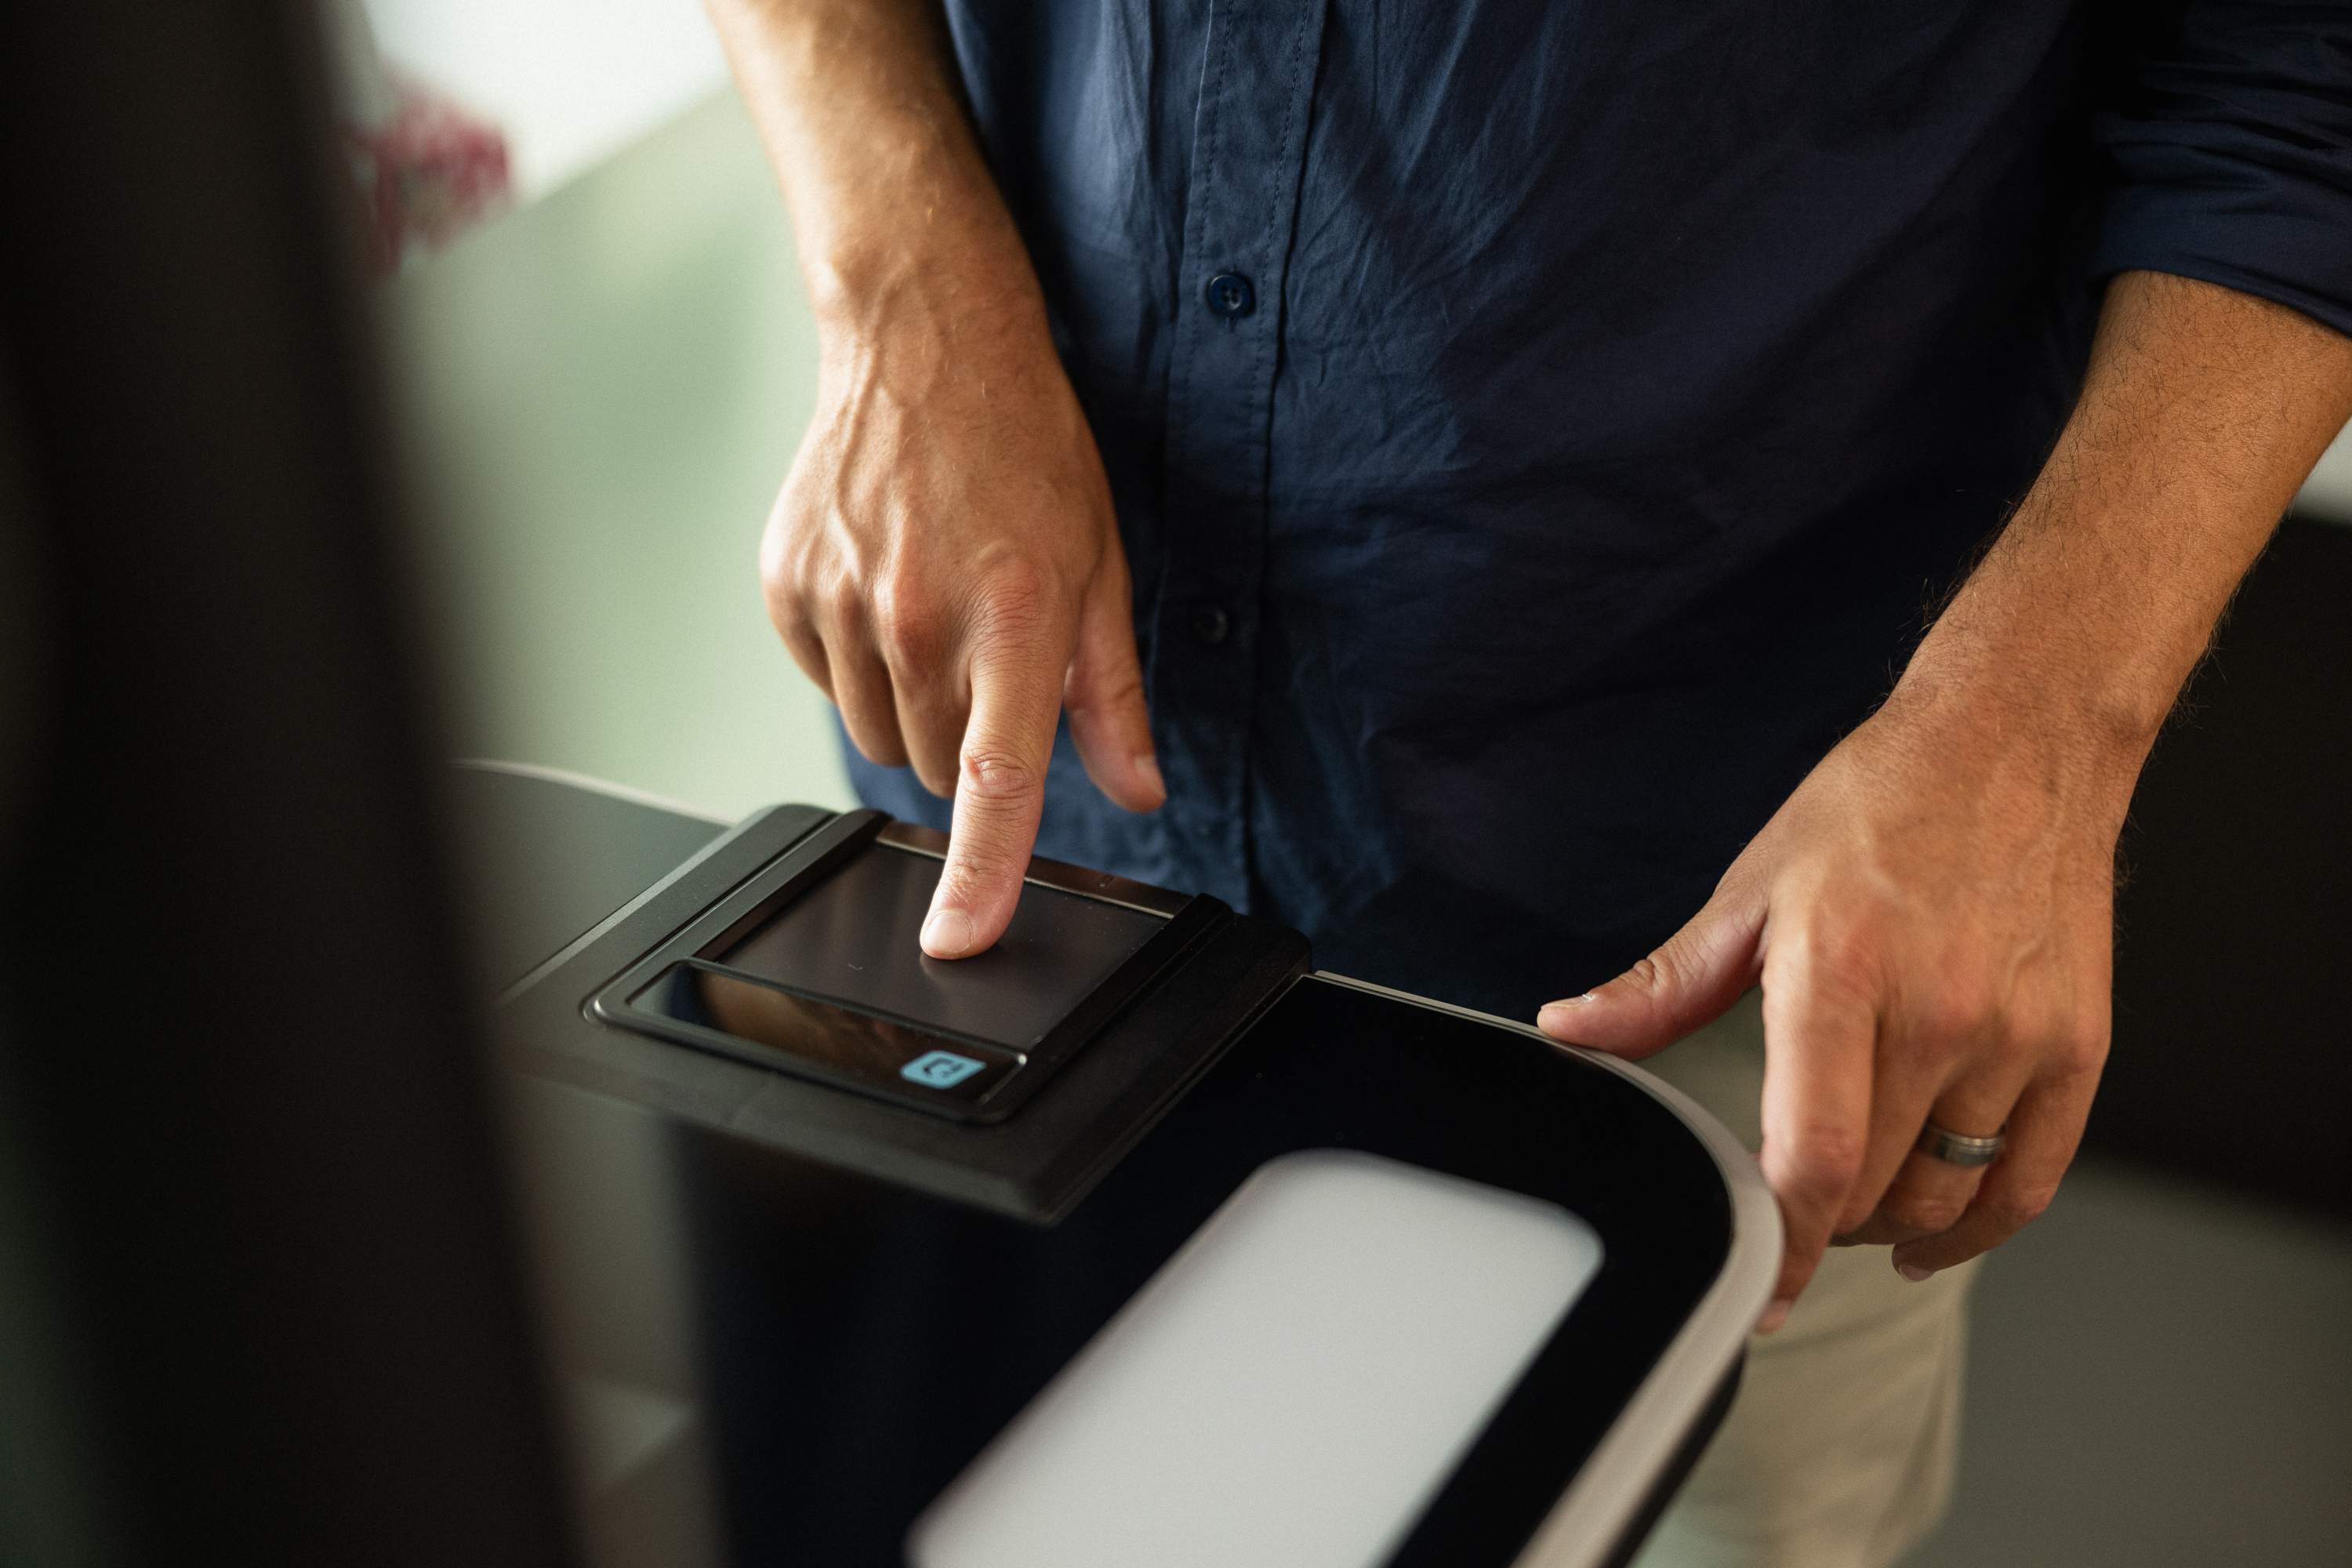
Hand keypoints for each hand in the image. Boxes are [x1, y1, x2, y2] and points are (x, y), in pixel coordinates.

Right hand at [765, 280, 1164, 957]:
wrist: (924, 344)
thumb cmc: (1026, 450)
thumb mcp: (1101, 567)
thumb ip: (1113, 695)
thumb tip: (1137, 789)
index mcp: (1013, 619)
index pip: (995, 780)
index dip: (979, 876)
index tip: (959, 941)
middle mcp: (919, 619)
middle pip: (940, 770)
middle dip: (973, 738)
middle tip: (992, 651)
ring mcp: (842, 605)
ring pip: (881, 737)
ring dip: (913, 704)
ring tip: (938, 608)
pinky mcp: (788, 590)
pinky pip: (827, 685)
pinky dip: (860, 662)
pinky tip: (889, 587)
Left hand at [1538, 688, 2119, 1327]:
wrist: (2015, 743)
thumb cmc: (1879, 807)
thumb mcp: (1750, 889)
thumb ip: (1662, 984)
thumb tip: (1568, 1029)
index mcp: (1838, 976)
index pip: (1814, 1158)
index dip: (1779, 1244)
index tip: (1754, 1290)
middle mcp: (1936, 1014)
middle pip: (1874, 1191)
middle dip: (1817, 1220)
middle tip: (1783, 1202)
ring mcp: (2016, 1035)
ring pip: (1948, 1195)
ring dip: (1890, 1223)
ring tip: (1851, 1202)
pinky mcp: (2078, 1045)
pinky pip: (2031, 1178)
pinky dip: (1981, 1226)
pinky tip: (1936, 1232)